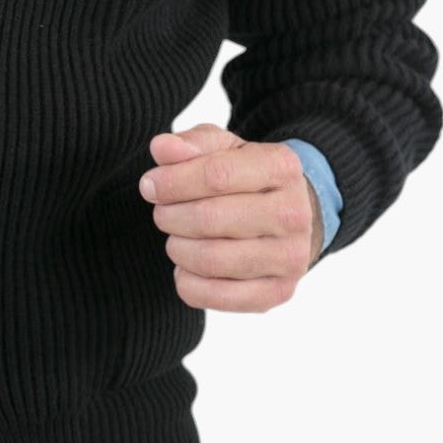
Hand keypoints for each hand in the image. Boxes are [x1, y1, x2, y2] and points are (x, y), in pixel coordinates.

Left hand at [138, 121, 323, 312]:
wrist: (288, 215)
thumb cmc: (245, 178)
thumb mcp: (222, 149)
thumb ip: (190, 145)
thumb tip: (161, 148)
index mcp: (281, 168)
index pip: (216, 176)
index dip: (172, 182)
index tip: (150, 185)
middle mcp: (293, 214)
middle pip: (210, 219)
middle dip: (170, 216)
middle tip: (162, 212)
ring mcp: (290, 257)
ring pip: (211, 260)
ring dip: (178, 248)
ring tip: (176, 236)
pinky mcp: (279, 292)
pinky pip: (218, 297)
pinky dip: (188, 283)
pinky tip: (186, 266)